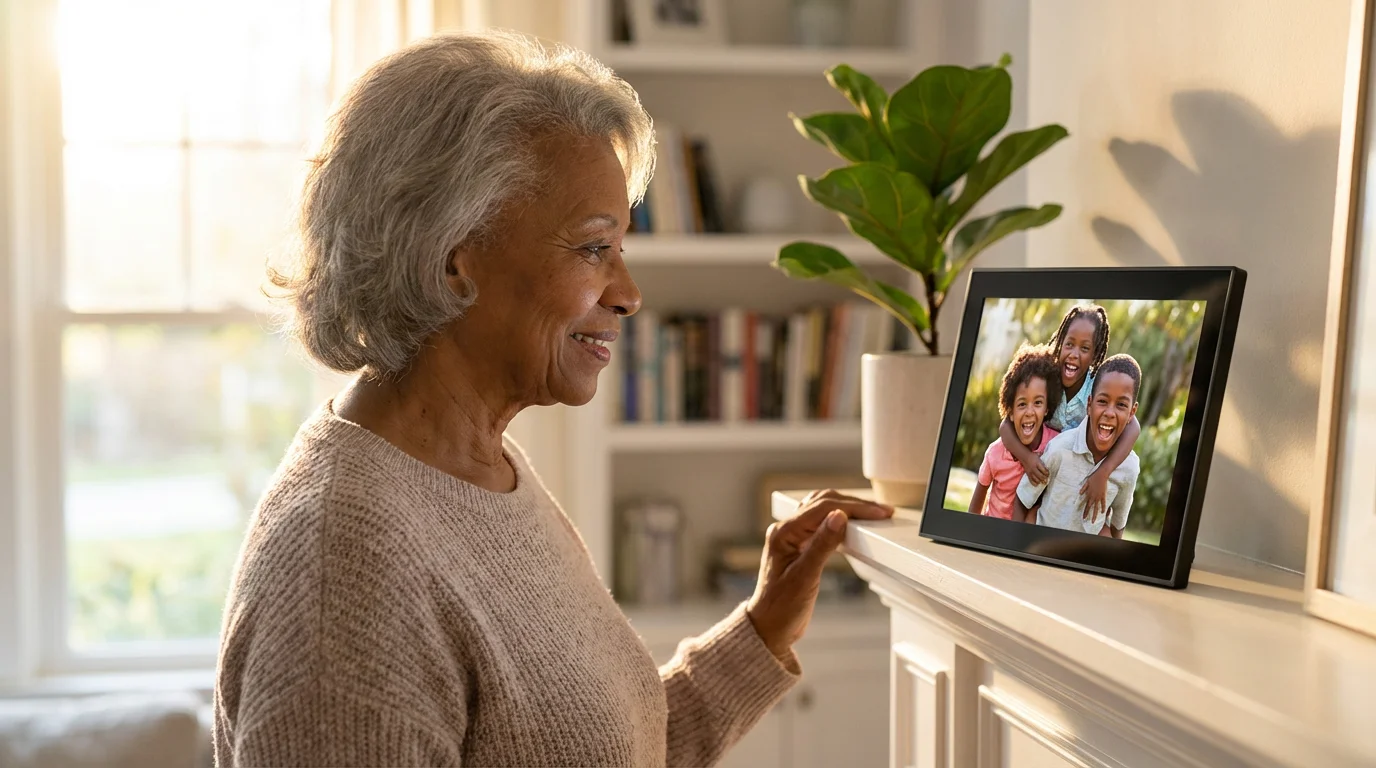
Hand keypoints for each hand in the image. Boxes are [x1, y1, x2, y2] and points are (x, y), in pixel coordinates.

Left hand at [746, 490, 892, 659]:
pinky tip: (852, 525)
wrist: (770, 629)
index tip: (877, 513)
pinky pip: (821, 524)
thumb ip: (822, 546)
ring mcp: (792, 538)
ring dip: (847, 508)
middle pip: (823, 503)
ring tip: (871, 514)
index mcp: (783, 533)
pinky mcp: (800, 547)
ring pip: (822, 510)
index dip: (854, 508)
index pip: (823, 508)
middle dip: (854, 504)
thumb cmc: (780, 609)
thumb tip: (839, 517)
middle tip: (881, 511)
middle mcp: (786, 531)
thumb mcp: (805, 578)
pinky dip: (839, 521)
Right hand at [1022, 455, 1048, 485]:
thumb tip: (1047, 454)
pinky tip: (1037, 484)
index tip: (1048, 473)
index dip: (1047, 473)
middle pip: (1040, 475)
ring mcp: (1030, 472)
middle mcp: (1033, 468)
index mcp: (1037, 463)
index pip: (1043, 469)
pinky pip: (1030, 480)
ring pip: (1036, 479)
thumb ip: (1043, 455)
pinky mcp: (1028, 474)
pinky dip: (1034, 483)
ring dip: (1040, 481)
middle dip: (1044, 478)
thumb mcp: (1038, 454)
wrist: (1024, 457)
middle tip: (1047, 479)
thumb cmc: (1032, 456)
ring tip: (1044, 482)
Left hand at [1080, 468, 1108, 522]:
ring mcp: (1099, 496)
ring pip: (1097, 507)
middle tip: (1089, 521)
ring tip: (1094, 520)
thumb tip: (1079, 493)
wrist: (1101, 475)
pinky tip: (1102, 512)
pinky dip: (1103, 507)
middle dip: (1089, 515)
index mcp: (1089, 494)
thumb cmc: (1093, 478)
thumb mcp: (1086, 482)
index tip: (1083, 517)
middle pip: (1091, 508)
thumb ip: (1083, 488)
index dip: (1085, 511)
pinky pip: (1103, 503)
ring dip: (1095, 514)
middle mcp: (1094, 497)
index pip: (1087, 505)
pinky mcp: (1104, 495)